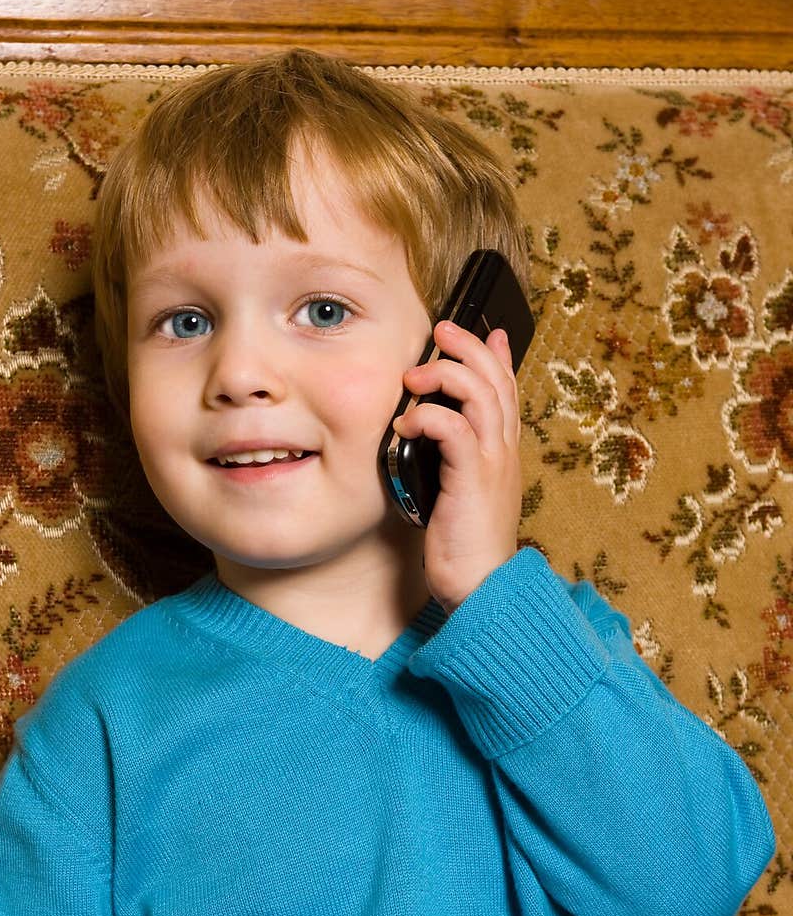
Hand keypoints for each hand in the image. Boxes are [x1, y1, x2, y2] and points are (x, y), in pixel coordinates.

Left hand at [393, 320, 521, 614]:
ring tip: (415, 373)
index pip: (507, 390)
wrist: (481, 585)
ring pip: (480, 394)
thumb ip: (454, 460)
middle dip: (469, 346)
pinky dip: (429, 417)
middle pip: (496, 379)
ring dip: (446, 373)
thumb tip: (434, 432)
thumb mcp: (461, 493)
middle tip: (442, 330)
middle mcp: (504, 451)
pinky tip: (408, 423)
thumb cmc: (464, 546)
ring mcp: (493, 462)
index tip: (484, 330)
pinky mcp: (473, 478)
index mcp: (503, 453)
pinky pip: (456, 429)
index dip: (498, 356)